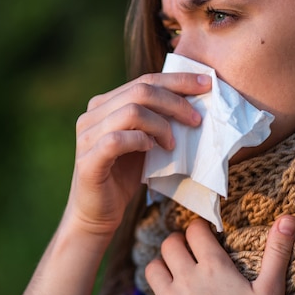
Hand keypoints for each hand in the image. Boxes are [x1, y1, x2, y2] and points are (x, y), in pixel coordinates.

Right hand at [64, 72, 211, 236]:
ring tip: (172, 143)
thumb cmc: (124, 175)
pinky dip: (140, 141)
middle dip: (175, 102)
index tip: (207, 84)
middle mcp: (92, 115)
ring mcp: (87, 136)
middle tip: (197, 119)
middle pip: (140, 91)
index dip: (177, 80)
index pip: (144, 80)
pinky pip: (116, 140)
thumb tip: (193, 101)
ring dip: (161, 125)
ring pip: (131, 112)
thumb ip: (155, 119)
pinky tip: (152, 149)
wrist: (97, 213)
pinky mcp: (88, 160)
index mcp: (104, 104)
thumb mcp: (144, 141)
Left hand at [138, 216, 294, 294]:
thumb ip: (277, 254)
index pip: (195, 230)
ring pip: (152, 269)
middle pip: (169, 244)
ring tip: (175, 275)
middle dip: (178, 243)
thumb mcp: (270, 293)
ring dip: (162, 269)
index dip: (200, 228)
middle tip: (188, 251)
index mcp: (213, 266)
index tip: (206, 234)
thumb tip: (289, 218)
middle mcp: (186, 278)